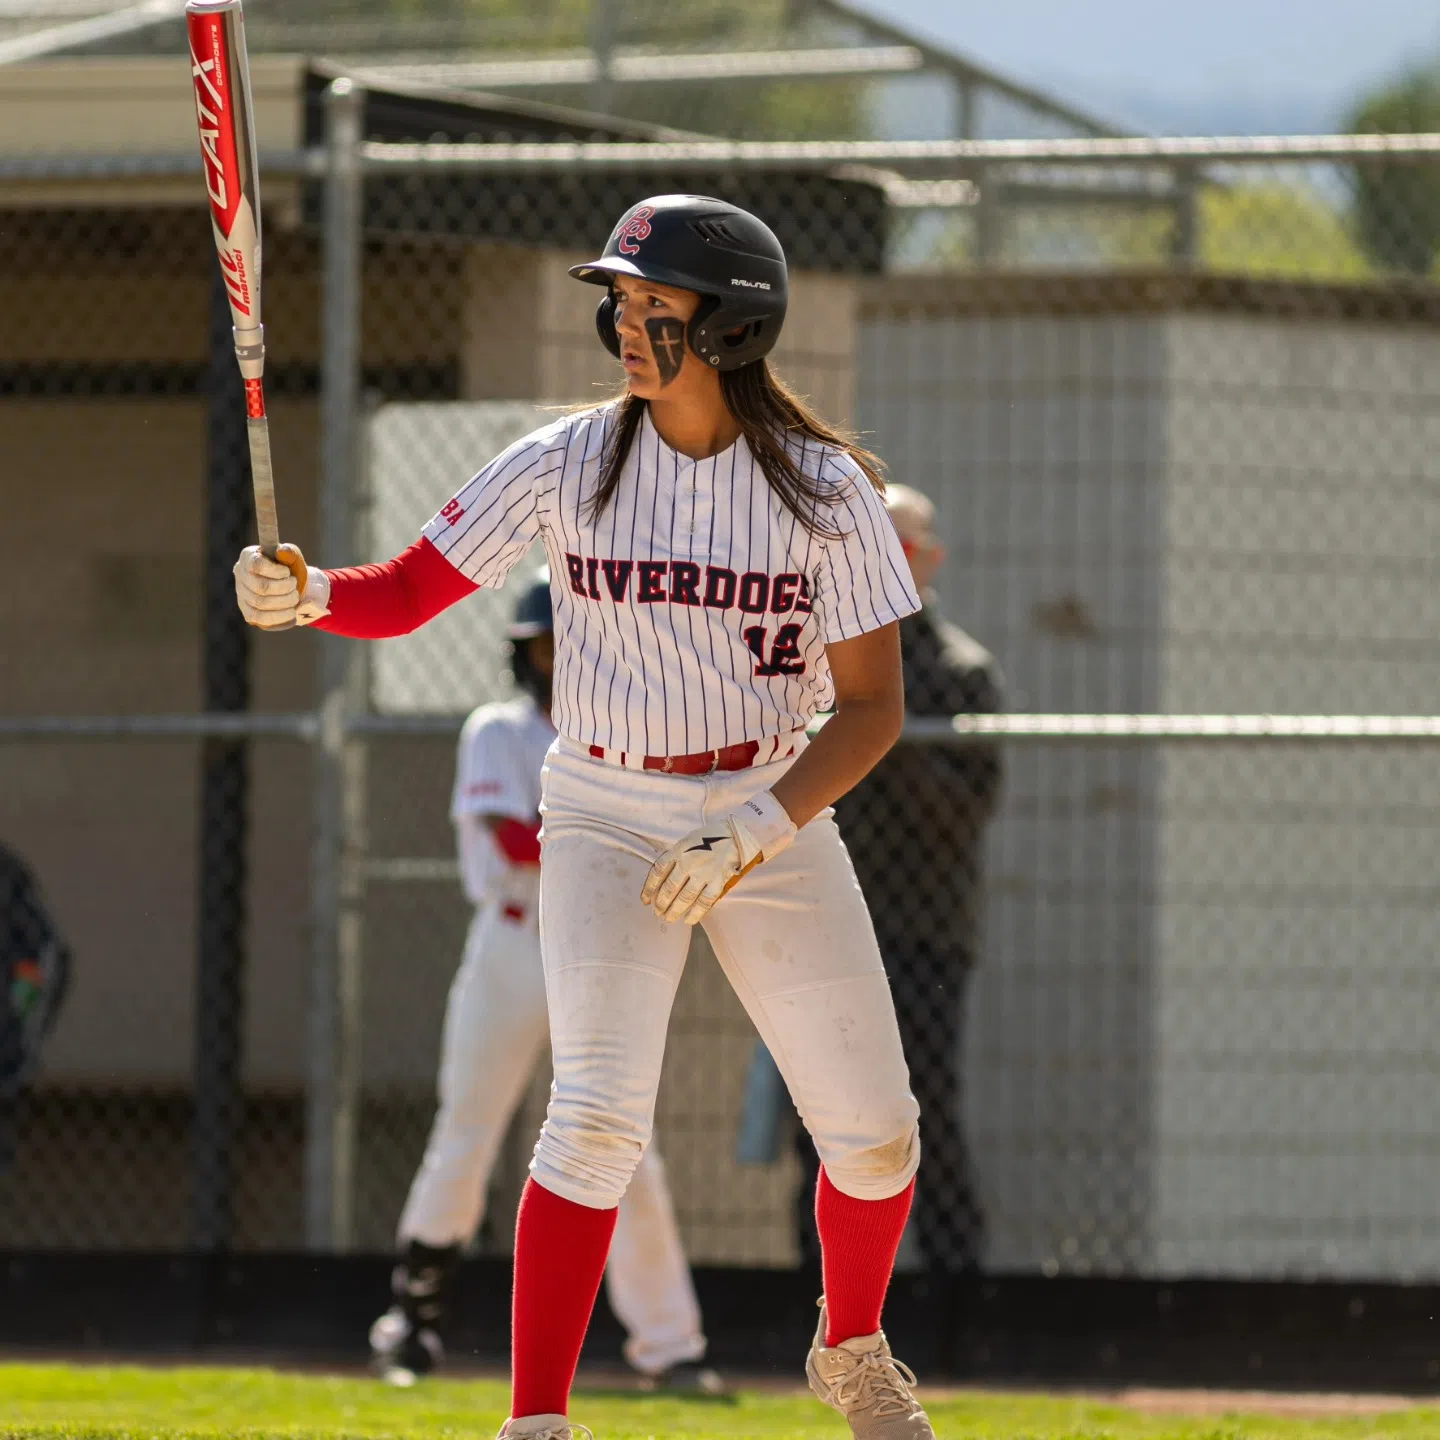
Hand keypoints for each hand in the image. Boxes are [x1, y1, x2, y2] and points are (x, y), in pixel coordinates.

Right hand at [233, 544, 329, 629]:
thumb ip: (289, 552)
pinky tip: (291, 612)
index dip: (276, 571)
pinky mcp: (248, 612)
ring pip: (261, 603)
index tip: (287, 572)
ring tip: (294, 596)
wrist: (293, 588)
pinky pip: (260, 618)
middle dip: (284, 588)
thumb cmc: (290, 569)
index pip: (256, 565)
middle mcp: (240, 575)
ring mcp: (242, 595)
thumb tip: (283, 551)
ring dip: (285, 601)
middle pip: (260, 586)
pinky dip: (279, 616)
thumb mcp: (292, 557)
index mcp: (248, 556)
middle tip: (294, 585)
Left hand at [641, 789, 796, 924]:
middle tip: (657, 912)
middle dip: (661, 903)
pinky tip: (689, 920)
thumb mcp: (688, 841)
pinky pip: (705, 901)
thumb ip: (676, 858)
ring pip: (684, 897)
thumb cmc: (711, 838)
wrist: (737, 834)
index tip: (645, 900)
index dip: (649, 888)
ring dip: (674, 910)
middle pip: (669, 887)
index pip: (657, 871)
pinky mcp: (718, 880)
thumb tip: (662, 879)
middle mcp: (688, 862)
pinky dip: (696, 913)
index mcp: (678, 850)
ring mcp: (704, 872)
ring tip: (668, 918)